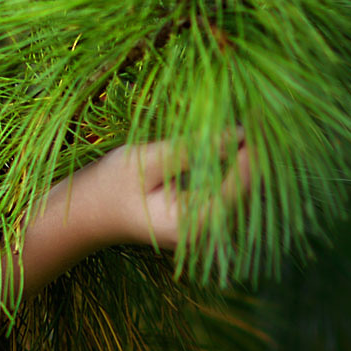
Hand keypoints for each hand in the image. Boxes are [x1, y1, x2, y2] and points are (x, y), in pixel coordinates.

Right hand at [76, 130, 252, 251]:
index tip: (259, 118)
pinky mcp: (207, 223)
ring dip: (247, 160)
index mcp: (193, 225)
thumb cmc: (113, 185)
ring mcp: (209, 233)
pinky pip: (233, 194)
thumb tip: (238, 134)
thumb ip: (192, 150)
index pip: (240, 186)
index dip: (253, 150)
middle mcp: (208, 236)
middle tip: (256, 114)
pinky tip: (235, 146)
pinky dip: (236, 169)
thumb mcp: (148, 161)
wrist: (92, 213)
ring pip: (245, 193)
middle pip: (248, 191)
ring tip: (250, 125)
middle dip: (253, 153)